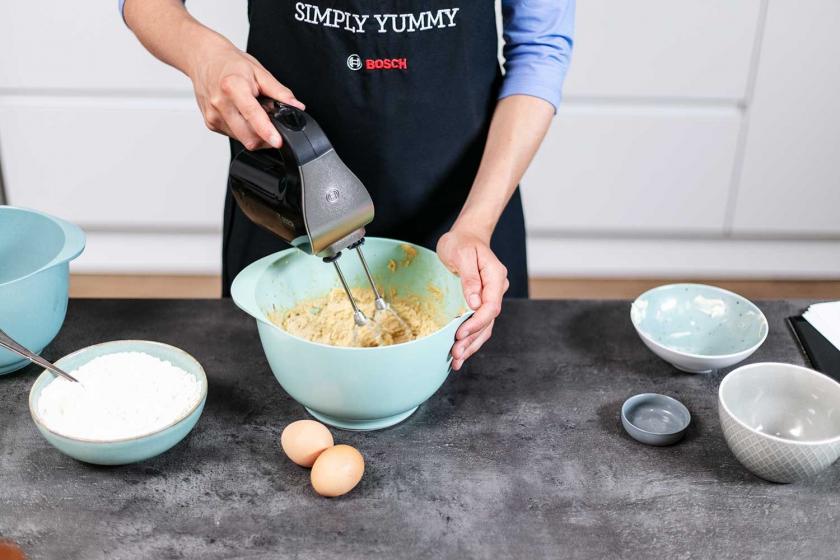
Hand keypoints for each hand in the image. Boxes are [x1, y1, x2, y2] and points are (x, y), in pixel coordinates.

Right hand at [188, 41, 304, 149]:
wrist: (203, 58)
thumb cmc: (229, 63)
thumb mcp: (259, 71)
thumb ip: (279, 91)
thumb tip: (296, 106)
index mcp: (233, 87)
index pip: (252, 115)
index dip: (267, 131)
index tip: (277, 142)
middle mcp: (220, 104)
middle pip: (248, 136)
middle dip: (266, 136)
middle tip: (271, 121)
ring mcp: (213, 116)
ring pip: (242, 139)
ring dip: (254, 133)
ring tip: (253, 112)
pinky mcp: (210, 124)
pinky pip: (233, 136)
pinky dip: (243, 130)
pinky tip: (241, 114)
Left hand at [437, 228, 508, 369]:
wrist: (466, 236)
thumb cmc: (461, 242)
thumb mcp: (462, 254)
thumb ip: (469, 278)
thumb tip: (474, 303)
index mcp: (495, 277)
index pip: (491, 306)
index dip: (476, 323)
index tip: (460, 334)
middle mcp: (496, 289)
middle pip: (488, 321)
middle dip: (472, 340)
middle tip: (455, 355)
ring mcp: (490, 296)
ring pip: (485, 326)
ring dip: (471, 344)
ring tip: (457, 360)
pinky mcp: (481, 302)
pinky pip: (479, 323)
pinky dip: (471, 338)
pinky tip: (461, 351)